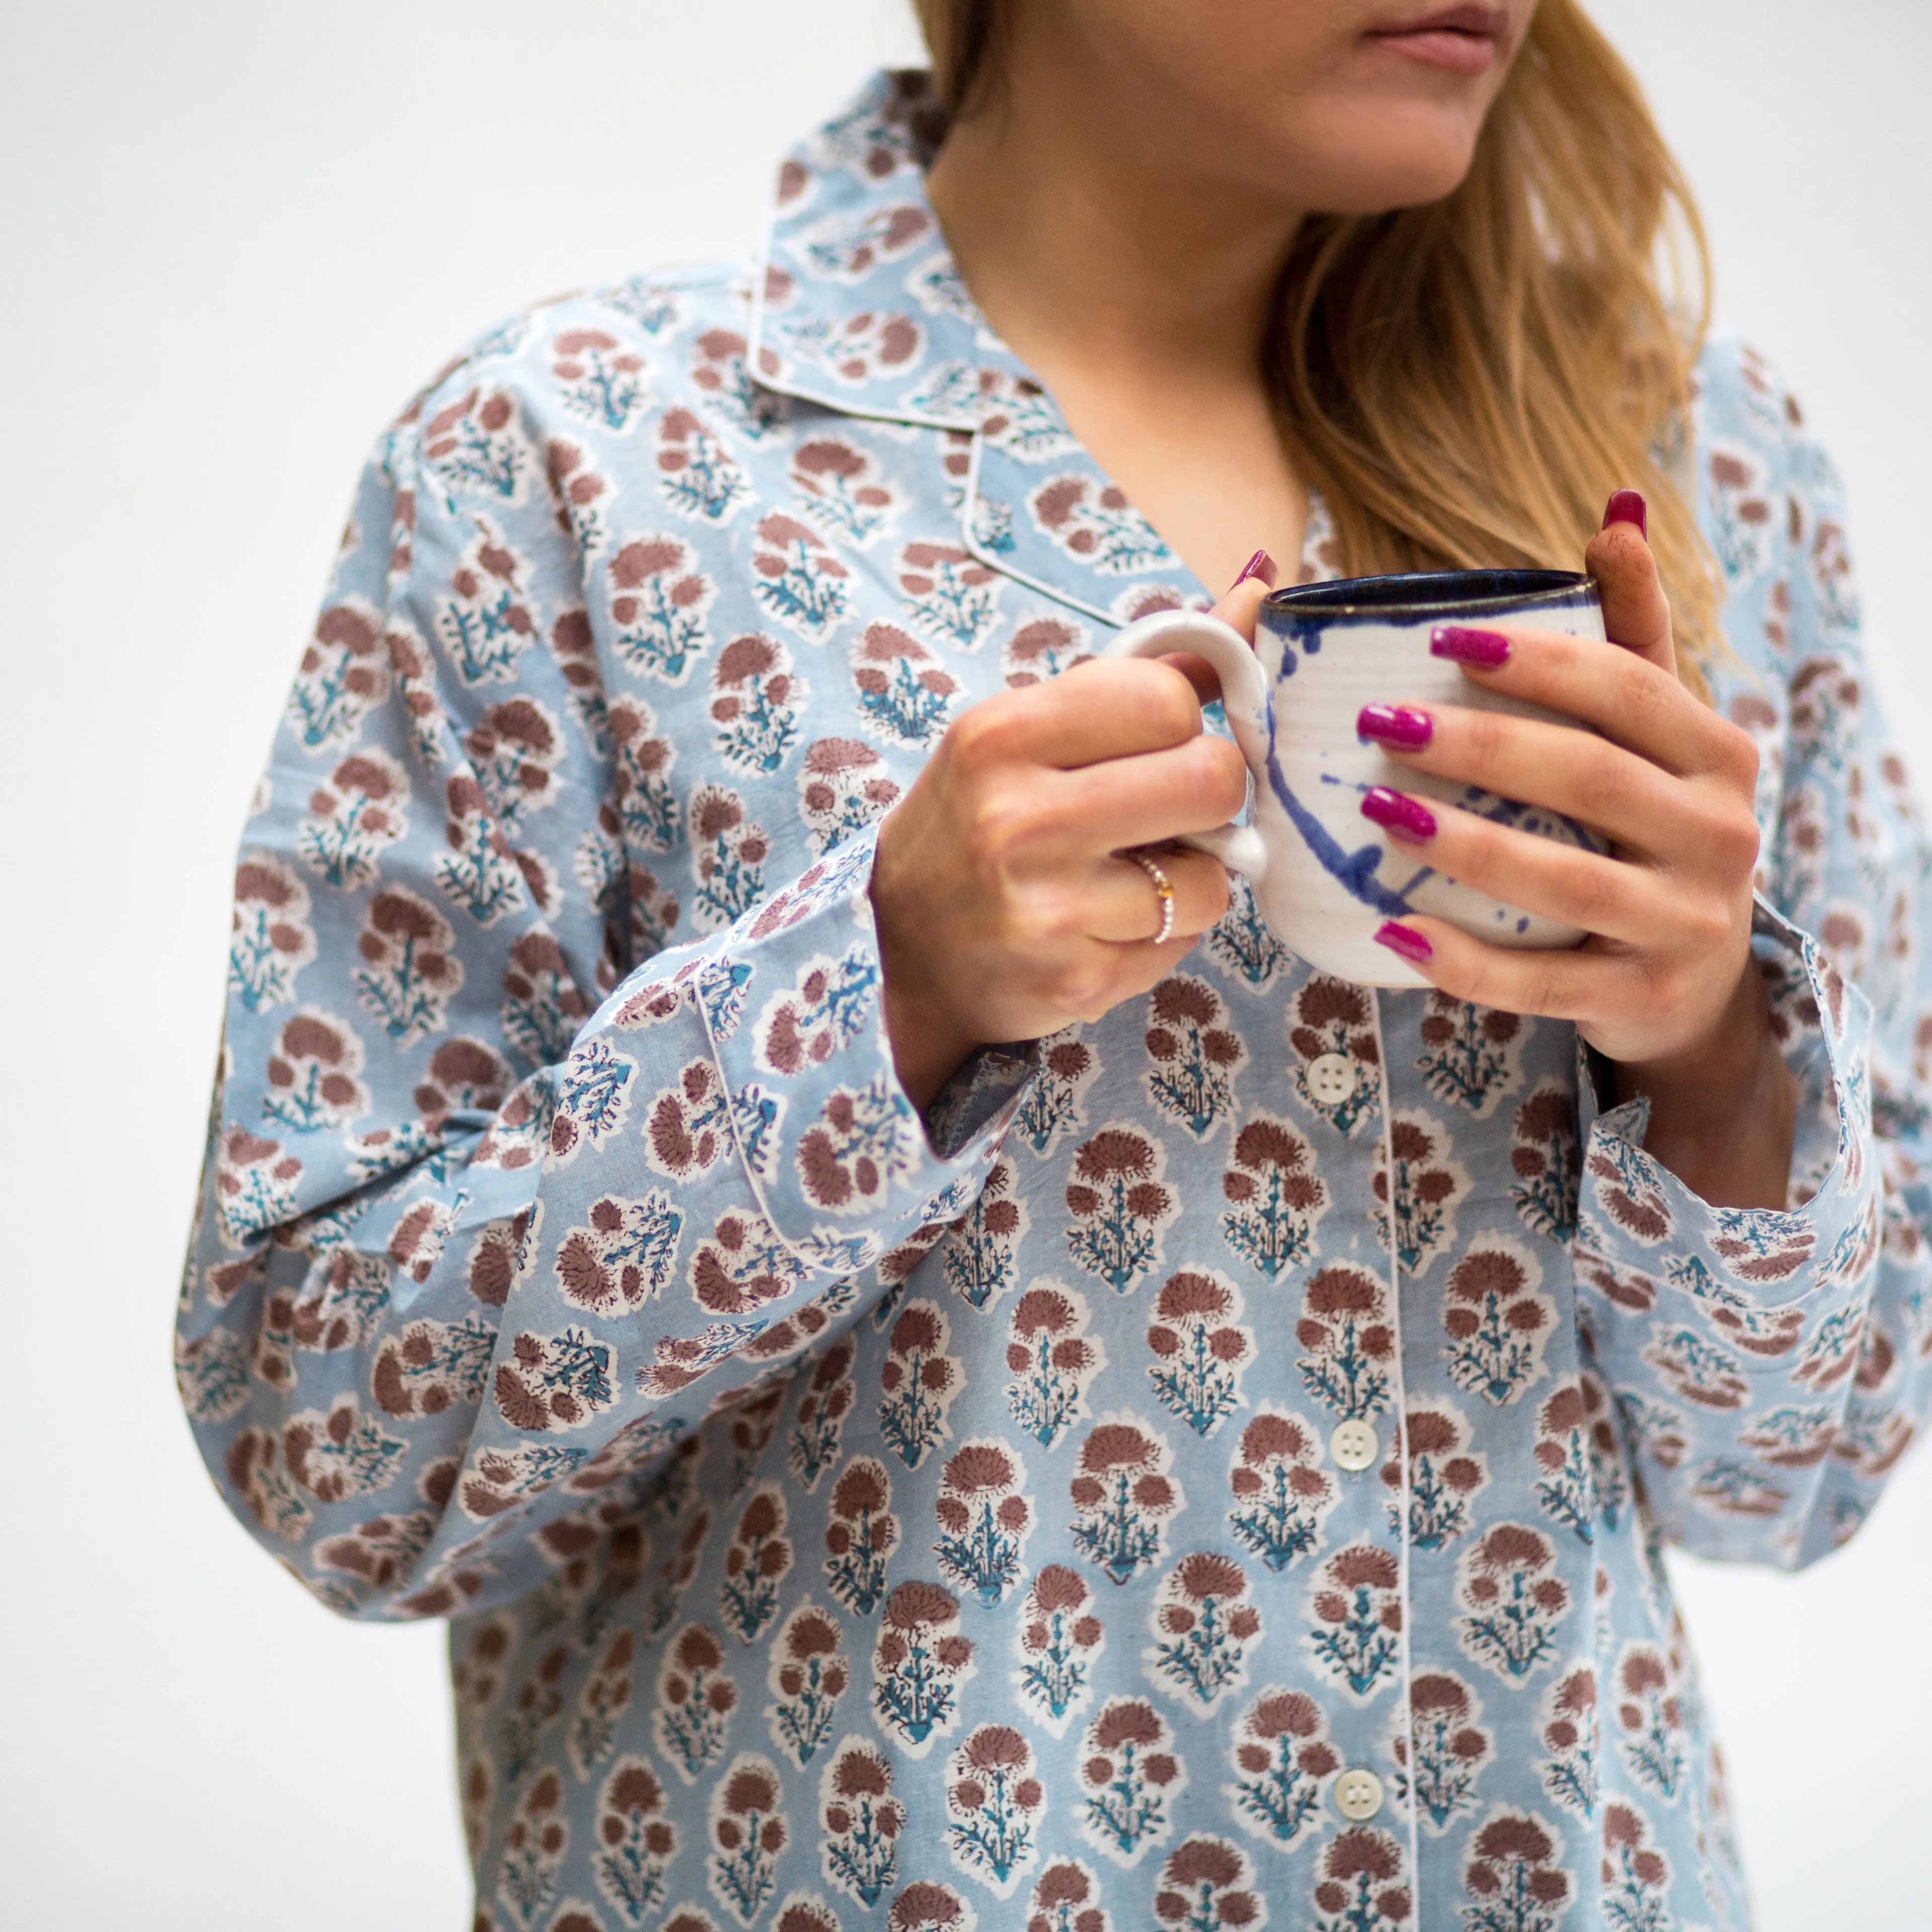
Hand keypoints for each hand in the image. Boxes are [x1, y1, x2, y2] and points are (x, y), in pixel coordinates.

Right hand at [871, 567, 1276, 1108]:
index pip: (1167, 698)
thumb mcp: (1029, 731)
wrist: (903, 956)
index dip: (1180, 724)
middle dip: (1206, 796)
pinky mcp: (1074, 981)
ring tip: (1125, 879)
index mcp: (1001, 735)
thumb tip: (1260, 589)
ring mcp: (1046, 908)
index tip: (1148, 747)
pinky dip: (1161, 935)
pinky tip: (1104, 929)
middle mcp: (1017, 819)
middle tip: (1163, 812)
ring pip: (1212, 877)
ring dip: (1189, 878)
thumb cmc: (979, 824)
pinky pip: (1182, 943)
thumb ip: (1146, 671)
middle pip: (1211, 779)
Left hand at [1359, 496, 1795, 1208]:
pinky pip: (1540, 982)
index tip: (1438, 645)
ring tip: (1375, 810)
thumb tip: (1615, 514)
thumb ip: (1633, 633)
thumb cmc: (1651, 831)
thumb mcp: (1657, 735)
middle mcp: (1719, 836)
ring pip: (1564, 879)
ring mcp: (1684, 924)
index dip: (1536, 662)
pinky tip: (1393, 933)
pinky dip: (1464, 962)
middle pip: (1589, 777)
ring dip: (1462, 845)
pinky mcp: (1639, 998)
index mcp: (1719, 755)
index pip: (1628, 689)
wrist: (1696, 985)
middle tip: (1378, 724)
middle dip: (1479, 746)